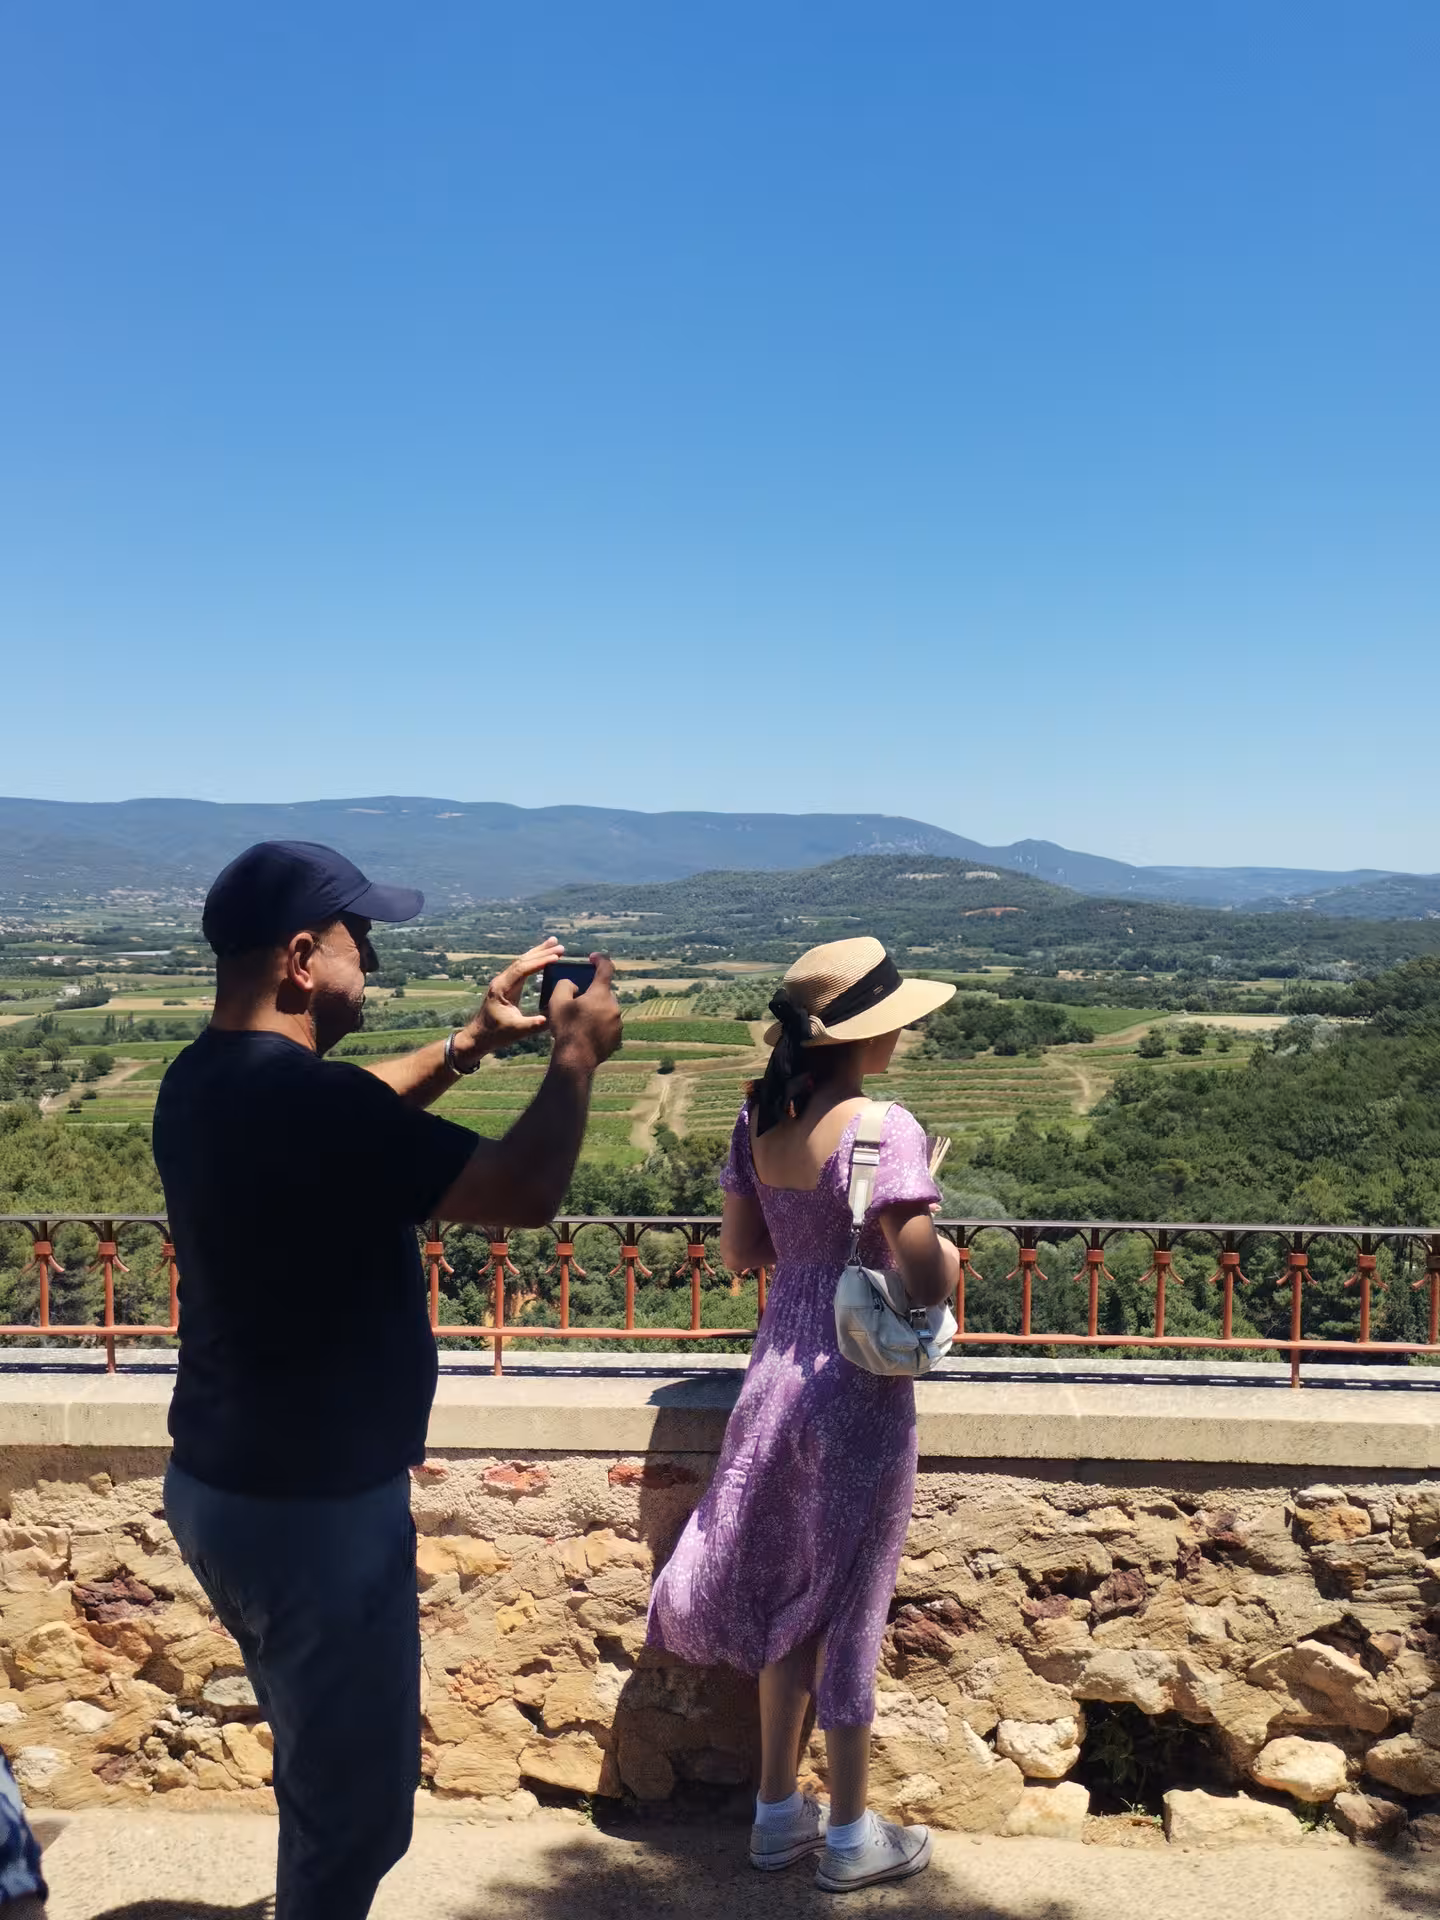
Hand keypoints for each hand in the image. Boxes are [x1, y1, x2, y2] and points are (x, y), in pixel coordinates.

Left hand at [454, 938, 562, 1065]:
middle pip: (522, 960)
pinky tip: (543, 957)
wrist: (478, 1037)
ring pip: (522, 962)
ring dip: (538, 952)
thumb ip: (533, 1025)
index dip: (540, 962)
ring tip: (553, 943)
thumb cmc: (495, 1035)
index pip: (522, 969)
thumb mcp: (516, 1031)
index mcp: (502, 988)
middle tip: (559, 945)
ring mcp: (503, 982)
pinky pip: (521, 968)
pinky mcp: (507, 986)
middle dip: (541, 952)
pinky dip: (533, 961)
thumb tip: (551, 1019)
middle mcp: (501, 981)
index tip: (556, 957)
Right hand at [546, 952, 621, 1069]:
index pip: (606, 968)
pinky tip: (584, 1033)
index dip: (599, 959)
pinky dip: (598, 1025)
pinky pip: (607, 1025)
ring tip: (578, 1022)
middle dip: (591, 993)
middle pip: (603, 992)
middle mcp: (613, 1006)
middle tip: (576, 1001)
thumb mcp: (557, 1001)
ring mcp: (617, 1023)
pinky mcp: (617, 1037)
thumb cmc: (566, 1029)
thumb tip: (573, 985)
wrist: (576, 1059)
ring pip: (605, 1010)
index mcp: (601, 994)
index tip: (592, 958)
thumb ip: (565, 985)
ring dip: (594, 1011)